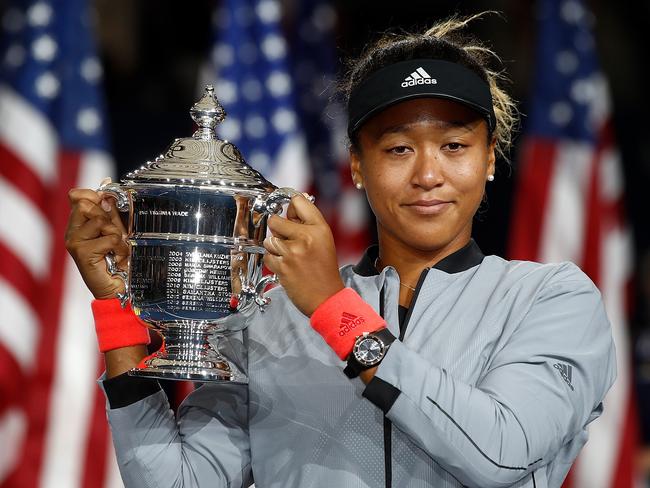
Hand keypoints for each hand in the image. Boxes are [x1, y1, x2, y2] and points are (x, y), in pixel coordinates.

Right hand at [64, 187, 128, 299]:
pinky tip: (117, 258)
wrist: (117, 287)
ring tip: (116, 248)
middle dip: (108, 217)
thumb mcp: (115, 230)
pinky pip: (109, 238)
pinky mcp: (81, 252)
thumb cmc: (116, 260)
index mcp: (78, 224)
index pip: (77, 196)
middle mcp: (72, 231)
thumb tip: (105, 183)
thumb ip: (110, 210)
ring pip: (100, 221)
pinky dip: (120, 248)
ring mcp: (74, 242)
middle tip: (115, 235)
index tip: (107, 201)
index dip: (93, 194)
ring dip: (116, 234)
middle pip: (86, 204)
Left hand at [263, 194, 343, 316]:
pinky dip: (273, 261)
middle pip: (276, 220)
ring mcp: (293, 252)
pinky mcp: (282, 266)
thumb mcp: (324, 240)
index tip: (287, 211)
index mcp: (320, 228)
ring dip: (275, 247)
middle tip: (288, 240)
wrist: (326, 298)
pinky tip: (286, 266)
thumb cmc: (325, 271)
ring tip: (289, 256)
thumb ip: (308, 222)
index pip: (298, 201)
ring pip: (269, 239)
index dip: (290, 206)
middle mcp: (306, 237)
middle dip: (278, 229)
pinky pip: (267, 255)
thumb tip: (292, 204)